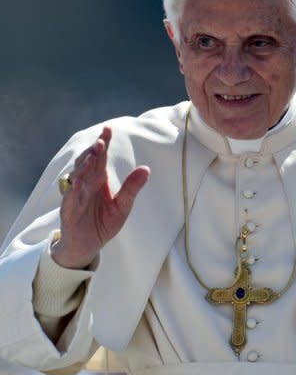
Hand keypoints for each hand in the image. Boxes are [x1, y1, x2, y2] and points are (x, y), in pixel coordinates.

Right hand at [52, 127, 149, 268]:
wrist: (88, 246)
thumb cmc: (104, 223)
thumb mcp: (123, 206)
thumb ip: (132, 188)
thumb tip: (146, 169)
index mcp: (98, 179)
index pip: (100, 157)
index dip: (103, 142)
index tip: (108, 129)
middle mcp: (86, 184)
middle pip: (87, 162)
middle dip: (92, 152)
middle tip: (101, 142)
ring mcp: (76, 196)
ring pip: (76, 176)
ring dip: (83, 167)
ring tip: (92, 158)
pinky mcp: (69, 211)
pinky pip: (70, 198)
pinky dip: (75, 191)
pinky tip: (81, 183)